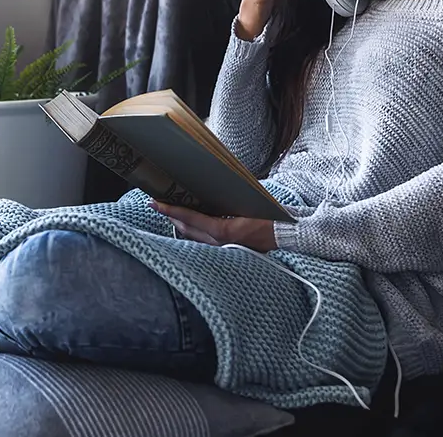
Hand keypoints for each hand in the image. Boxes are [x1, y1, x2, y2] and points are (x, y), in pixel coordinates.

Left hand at [149, 201, 276, 251]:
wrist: (286, 235)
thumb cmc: (269, 216)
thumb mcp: (246, 204)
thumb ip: (224, 202)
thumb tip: (204, 190)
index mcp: (224, 231)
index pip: (190, 219)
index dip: (171, 210)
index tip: (155, 203)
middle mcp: (220, 243)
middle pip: (186, 229)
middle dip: (171, 216)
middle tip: (157, 204)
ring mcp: (223, 249)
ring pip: (192, 236)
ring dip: (180, 224)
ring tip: (169, 211)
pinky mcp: (227, 251)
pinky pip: (203, 240)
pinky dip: (193, 230)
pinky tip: (188, 223)